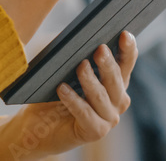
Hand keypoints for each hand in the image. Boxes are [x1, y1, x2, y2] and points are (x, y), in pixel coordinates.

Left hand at [5, 31, 139, 159]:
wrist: (37, 126)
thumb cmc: (54, 93)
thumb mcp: (66, 70)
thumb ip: (76, 55)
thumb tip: (77, 38)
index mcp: (116, 82)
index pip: (126, 63)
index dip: (128, 49)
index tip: (125, 34)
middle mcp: (118, 101)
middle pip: (116, 79)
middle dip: (108, 64)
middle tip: (100, 49)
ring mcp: (108, 118)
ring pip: (101, 96)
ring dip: (90, 80)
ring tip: (80, 66)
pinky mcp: (95, 132)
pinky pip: (85, 113)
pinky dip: (73, 100)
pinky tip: (62, 89)